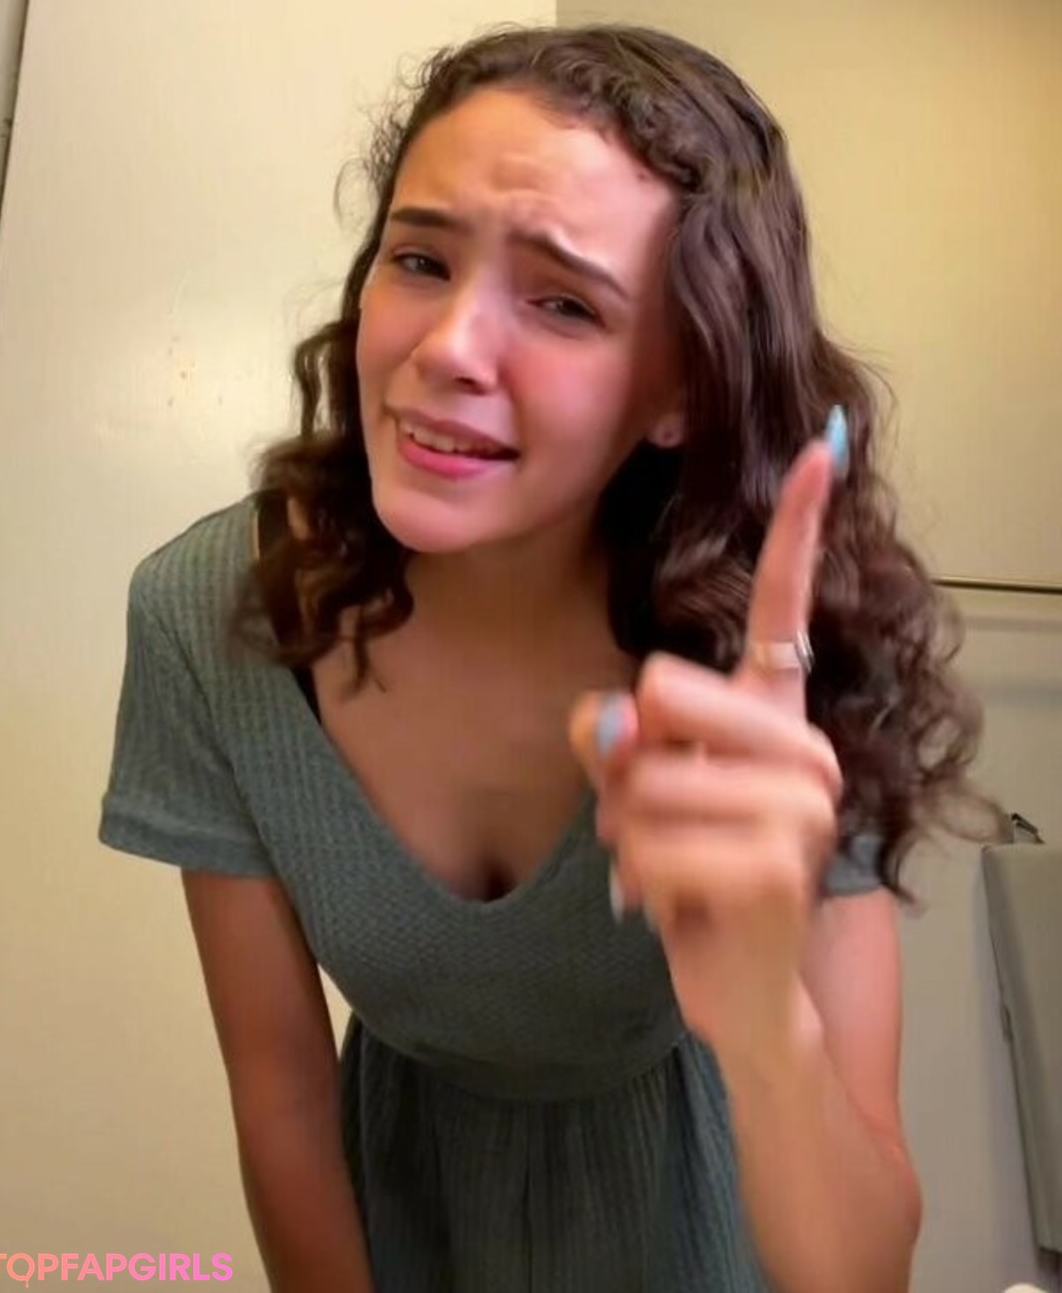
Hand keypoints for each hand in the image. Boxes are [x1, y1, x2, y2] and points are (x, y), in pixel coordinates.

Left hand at [569, 432, 844, 1067]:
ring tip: (666, 871)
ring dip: (626, 837)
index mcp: (774, 712)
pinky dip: (637, 881)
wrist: (738, 986)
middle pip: (658, 690)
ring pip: (643, 782)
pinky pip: (652, 845)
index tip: (817, 446)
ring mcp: (801, 808)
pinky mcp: (778, 869)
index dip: (798, 524)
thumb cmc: (687, 873)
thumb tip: (614, 720)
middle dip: (624, 769)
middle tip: (651, 823)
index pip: (786, 602)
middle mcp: (804, 748)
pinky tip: (672, 906)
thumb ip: (614, 739)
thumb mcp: (636, 791)